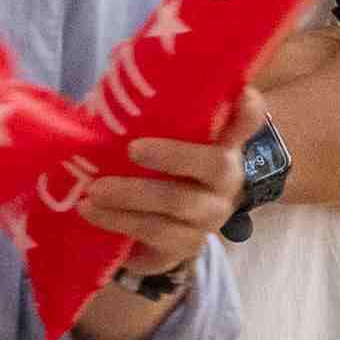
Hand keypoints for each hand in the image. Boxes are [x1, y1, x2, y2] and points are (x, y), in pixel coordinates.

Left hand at [70, 95, 257, 277]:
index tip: (242, 94)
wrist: (149, 230)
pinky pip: (156, 232)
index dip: (248, 111)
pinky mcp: (189, 245)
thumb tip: (102, 98)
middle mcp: (225, 179)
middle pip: (215, 165)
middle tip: (132, 150)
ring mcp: (211, 215)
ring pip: (180, 203)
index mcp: (222, 143)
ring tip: (94, 189)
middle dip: (174, 155)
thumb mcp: (151, 140)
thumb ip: (143, 119)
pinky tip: (91, 210)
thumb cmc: (151, 170)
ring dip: (132, 194)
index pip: (247, 122)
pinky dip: (118, 219)